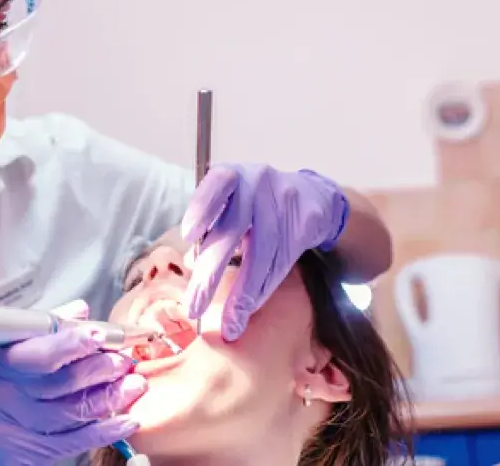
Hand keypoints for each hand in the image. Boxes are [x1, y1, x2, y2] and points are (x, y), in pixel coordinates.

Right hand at [0, 300, 145, 465]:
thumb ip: (40, 331)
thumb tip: (80, 310)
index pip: (38, 352)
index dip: (72, 343)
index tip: (101, 334)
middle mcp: (4, 396)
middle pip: (61, 382)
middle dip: (101, 369)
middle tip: (127, 360)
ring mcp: (14, 429)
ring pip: (72, 412)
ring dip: (110, 398)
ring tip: (135, 384)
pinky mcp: (26, 455)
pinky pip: (73, 442)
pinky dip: (104, 430)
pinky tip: (126, 419)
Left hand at [181, 164, 348, 340]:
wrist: (310, 196)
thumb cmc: (256, 202)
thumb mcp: (231, 204)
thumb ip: (211, 228)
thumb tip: (191, 262)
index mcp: (232, 176)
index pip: (216, 185)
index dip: (202, 208)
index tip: (188, 235)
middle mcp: (257, 184)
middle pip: (234, 230)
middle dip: (211, 274)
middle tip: (194, 307)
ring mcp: (283, 203)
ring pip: (261, 255)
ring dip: (243, 294)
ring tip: (229, 324)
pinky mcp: (303, 223)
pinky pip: (281, 263)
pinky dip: (262, 290)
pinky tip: (248, 310)